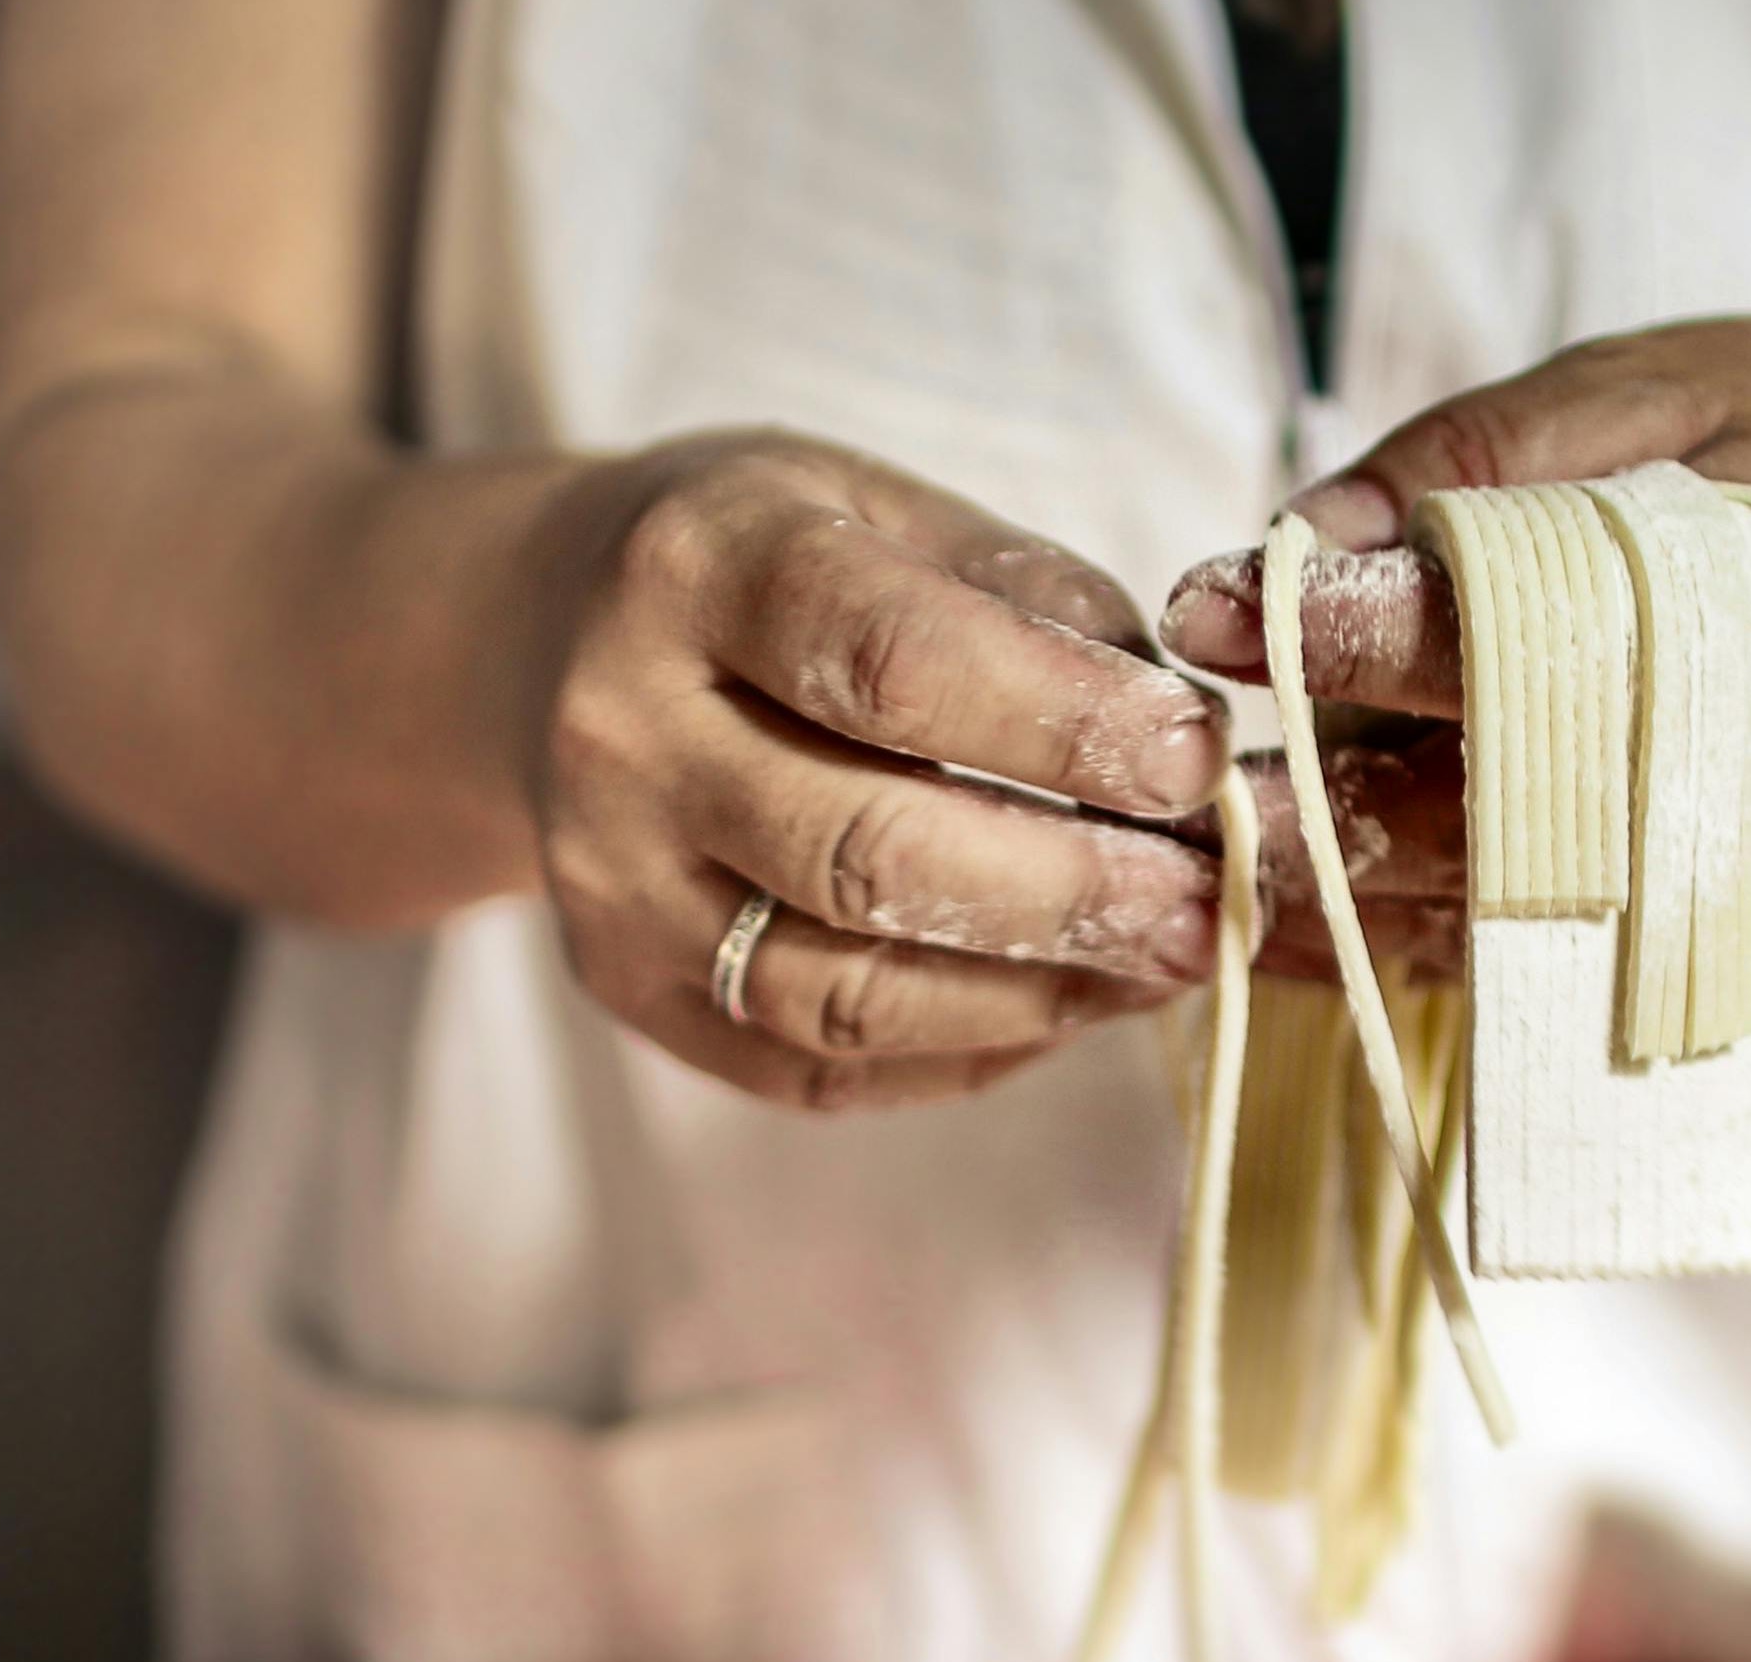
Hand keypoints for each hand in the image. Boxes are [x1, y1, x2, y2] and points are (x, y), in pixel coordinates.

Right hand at [517, 432, 1233, 1109]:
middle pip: (864, 854)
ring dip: (1034, 994)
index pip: (887, 666)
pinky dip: (967, 1050)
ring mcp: (614, 885)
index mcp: (695, 570)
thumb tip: (1173, 725)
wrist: (547, 645)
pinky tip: (1065, 1003)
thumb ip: (1023, 594)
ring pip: (842, 991)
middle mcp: (625, 736)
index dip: (1061, 723)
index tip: (1192, 755)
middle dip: (1067, 891)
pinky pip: (819, 1067)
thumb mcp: (877, 505)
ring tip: (1160, 962)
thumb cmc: (763, 567)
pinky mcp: (634, 992)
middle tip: (1204, 899)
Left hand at [1162, 319, 1750, 904]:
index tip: (1205, 607)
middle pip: (1494, 817)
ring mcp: (1701, 867)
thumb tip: (1292, 542)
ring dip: (1326, 911)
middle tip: (1167, 797)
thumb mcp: (1636, 387)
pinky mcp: (1664, 916)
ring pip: (1484, 918)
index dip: (1354, 629)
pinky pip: (1500, 952)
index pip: (1524, 640)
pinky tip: (1262, 920)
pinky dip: (1376, 943)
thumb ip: (1468, 460)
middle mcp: (1734, 771)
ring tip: (1182, 878)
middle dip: (1314, 815)